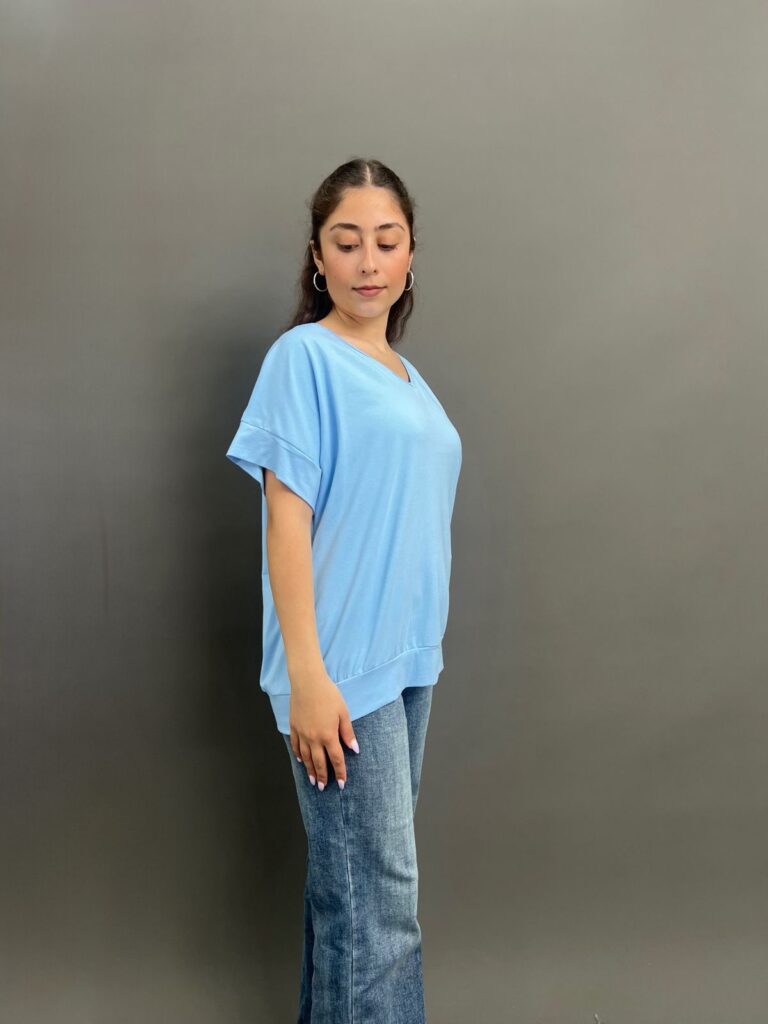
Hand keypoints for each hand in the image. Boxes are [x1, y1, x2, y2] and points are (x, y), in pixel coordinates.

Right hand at [288, 670, 359, 789]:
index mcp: (328, 735)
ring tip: (312, 780)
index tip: (341, 784)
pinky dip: (298, 755)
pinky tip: (301, 761)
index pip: (336, 759)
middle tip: (323, 787)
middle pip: (319, 762)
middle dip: (322, 777)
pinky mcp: (293, 727)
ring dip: (309, 770)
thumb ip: (348, 733)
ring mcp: (302, 734)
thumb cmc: (328, 695)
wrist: (307, 682)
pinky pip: (295, 746)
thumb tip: (354, 749)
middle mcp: (314, 738)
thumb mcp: (343, 712)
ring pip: (305, 758)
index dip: (339, 773)